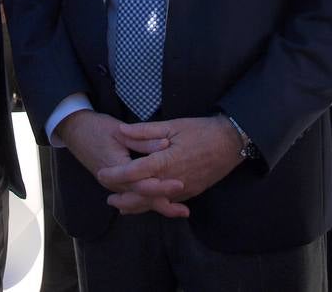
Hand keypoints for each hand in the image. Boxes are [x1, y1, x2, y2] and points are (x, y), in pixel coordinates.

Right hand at [56, 110, 184, 217]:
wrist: (75, 131)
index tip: (181, 184)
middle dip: (164, 204)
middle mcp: (114, 183)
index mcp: (116, 169)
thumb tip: (165, 145)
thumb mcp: (120, 131)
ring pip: (139, 201)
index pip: (142, 184)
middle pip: (142, 198)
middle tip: (185, 210)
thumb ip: (143, 140)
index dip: (162, 186)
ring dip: (159, 206)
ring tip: (181, 211)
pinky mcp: (116, 184)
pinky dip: (148, 202)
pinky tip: (164, 206)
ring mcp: (114, 186)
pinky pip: (134, 197)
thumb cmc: (97, 128)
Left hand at [98, 116, 243, 212]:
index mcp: (165, 161)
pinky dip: (153, 205)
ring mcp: (183, 189)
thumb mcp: (172, 125)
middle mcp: (172, 180)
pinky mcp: (190, 193)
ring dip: (135, 206)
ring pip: (154, 203)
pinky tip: (144, 204)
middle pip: (141, 195)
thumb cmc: (201, 131)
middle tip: (107, 196)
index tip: (101, 173)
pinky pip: (168, 203)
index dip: (115, 174)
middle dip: (122, 197)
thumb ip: (145, 131)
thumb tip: (122, 130)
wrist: (230, 143)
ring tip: (119, 205)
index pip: (134, 172)